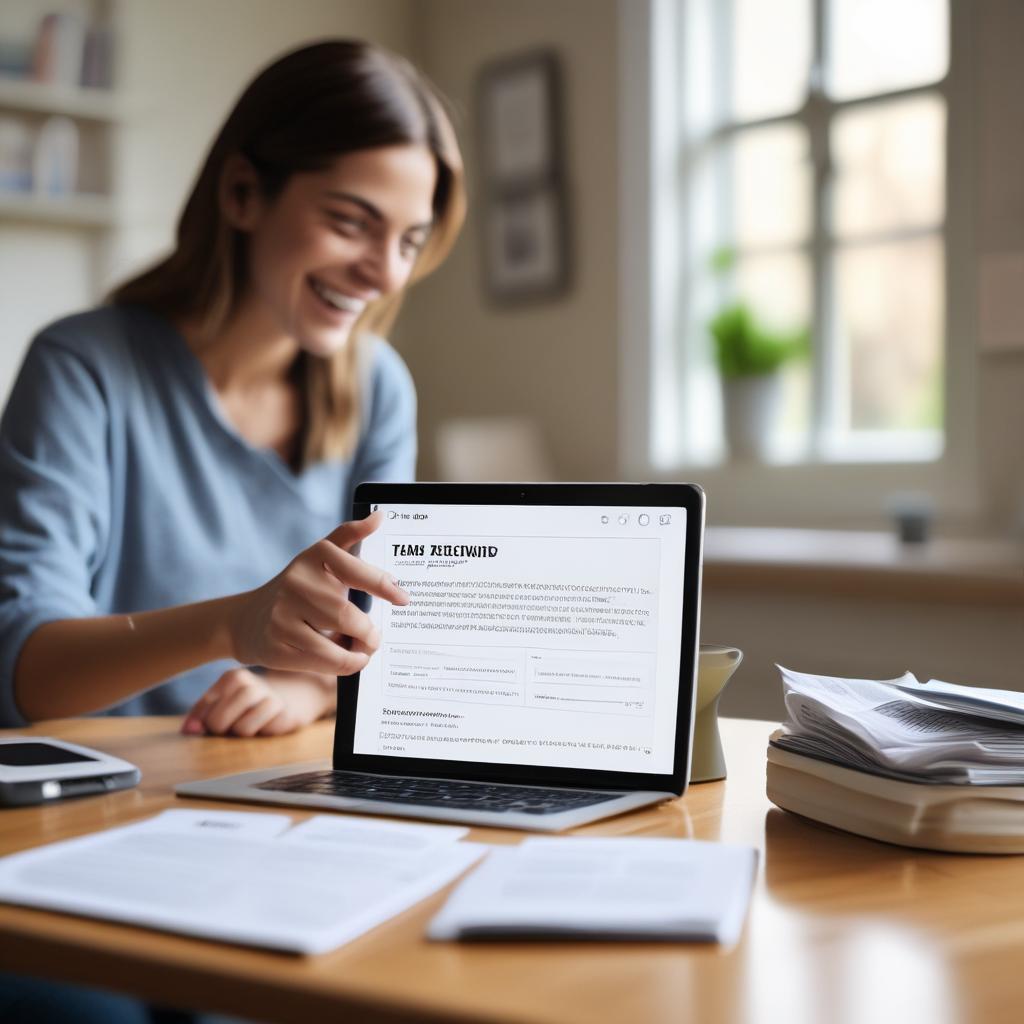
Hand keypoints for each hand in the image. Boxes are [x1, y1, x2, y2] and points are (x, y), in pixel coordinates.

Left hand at [181, 667, 335, 736]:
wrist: (294, 695)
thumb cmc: (250, 704)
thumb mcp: (224, 703)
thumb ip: (202, 715)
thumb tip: (188, 730)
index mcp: (232, 678)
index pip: (204, 708)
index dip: (202, 723)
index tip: (208, 727)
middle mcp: (250, 684)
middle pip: (218, 721)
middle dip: (221, 732)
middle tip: (230, 728)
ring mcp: (270, 698)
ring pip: (241, 729)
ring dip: (241, 734)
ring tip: (249, 726)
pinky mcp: (286, 714)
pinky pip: (263, 733)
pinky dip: (260, 734)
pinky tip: (266, 726)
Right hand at [227, 510, 406, 676]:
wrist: (248, 619)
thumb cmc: (298, 589)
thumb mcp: (319, 559)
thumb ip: (349, 537)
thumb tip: (380, 517)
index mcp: (312, 557)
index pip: (353, 569)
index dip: (382, 585)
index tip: (403, 599)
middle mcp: (295, 583)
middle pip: (347, 615)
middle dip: (370, 632)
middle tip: (376, 637)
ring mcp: (282, 616)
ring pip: (336, 643)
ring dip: (360, 652)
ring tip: (365, 649)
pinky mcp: (276, 647)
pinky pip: (322, 662)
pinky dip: (344, 664)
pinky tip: (350, 660)